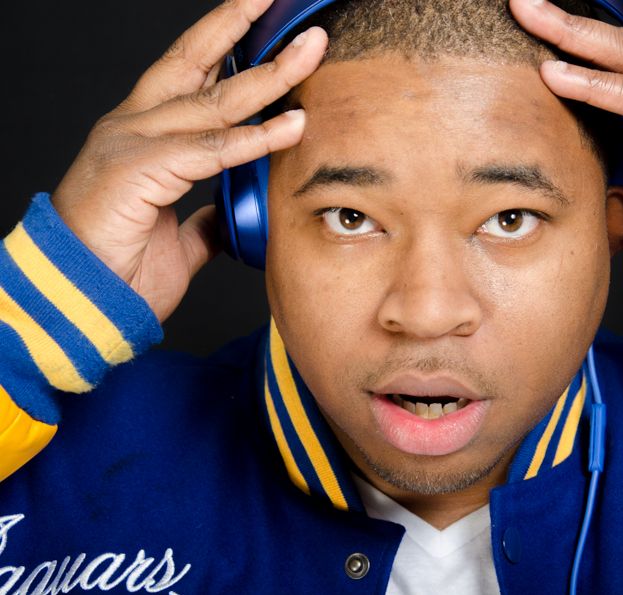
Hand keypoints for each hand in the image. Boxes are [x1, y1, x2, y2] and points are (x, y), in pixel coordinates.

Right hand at [52, 0, 327, 321]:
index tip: (264, 22)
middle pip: (197, 64)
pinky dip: (256, 138)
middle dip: (244, 29)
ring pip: (213, 100)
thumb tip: (226, 210)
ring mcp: (131, 142)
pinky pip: (211, 149)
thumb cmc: (118, 270)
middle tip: (289, 13)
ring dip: (269, 76)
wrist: (77, 304)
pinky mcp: (136, 168)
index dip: (226, 44)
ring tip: (311, 52)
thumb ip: (203, 215)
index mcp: (141, 135)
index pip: (189, 75)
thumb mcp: (176, 235)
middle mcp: (133, 126)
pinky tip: (293, 125)